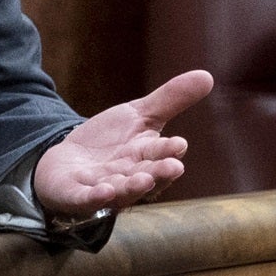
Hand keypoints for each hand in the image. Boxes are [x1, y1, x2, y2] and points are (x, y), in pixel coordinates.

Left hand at [34, 70, 213, 217]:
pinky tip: (103, 192)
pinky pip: (86, 199)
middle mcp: (128, 177)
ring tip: (143, 180)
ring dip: (132, 188)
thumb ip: (170, 99)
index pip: (161, 154)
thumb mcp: (138, 115)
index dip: (170, 150)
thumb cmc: (110, 142)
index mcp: (145, 157)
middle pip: (147, 177)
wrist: (68, 162)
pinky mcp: (76, 195)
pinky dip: (95, 198)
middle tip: (174, 167)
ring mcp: (102, 188)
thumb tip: (208, 76)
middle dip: (160, 173)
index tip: (180, 144)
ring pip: (120, 191)